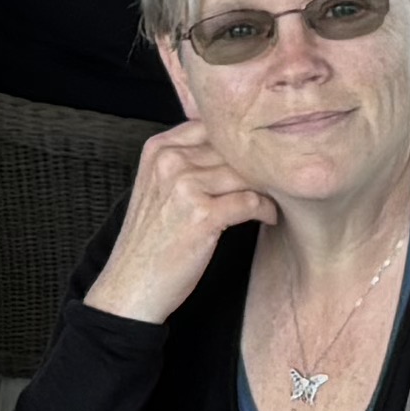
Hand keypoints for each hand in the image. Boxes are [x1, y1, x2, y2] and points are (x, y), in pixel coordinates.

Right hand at [90, 121, 276, 324]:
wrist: (131, 286)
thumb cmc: (151, 240)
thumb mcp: (157, 187)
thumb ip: (186, 160)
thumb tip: (237, 145)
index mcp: (158, 148)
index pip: (214, 125)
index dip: (241, 141)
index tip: (261, 156)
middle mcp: (170, 160)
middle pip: (233, 147)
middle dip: (260, 164)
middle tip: (279, 180)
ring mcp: (185, 186)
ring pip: (247, 172)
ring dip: (268, 187)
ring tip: (277, 198)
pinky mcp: (203, 214)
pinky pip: (252, 200)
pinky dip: (267, 210)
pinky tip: (269, 217)